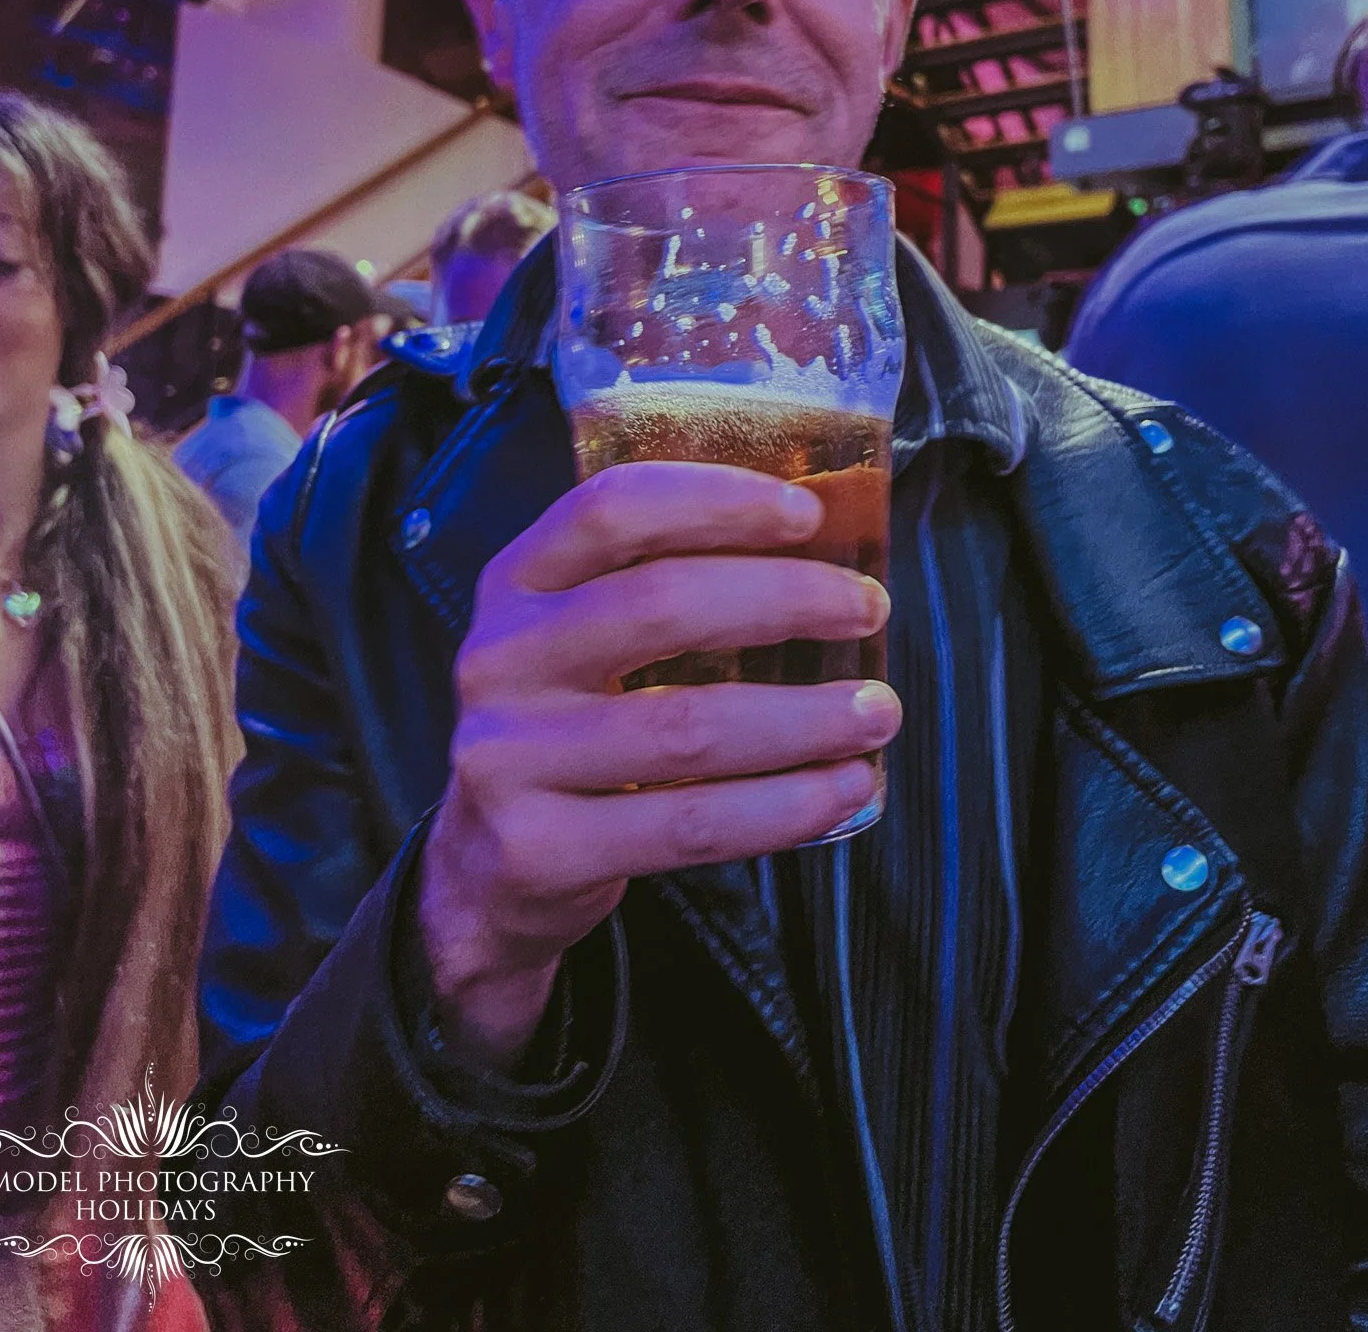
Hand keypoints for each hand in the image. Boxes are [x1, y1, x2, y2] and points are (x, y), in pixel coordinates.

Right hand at [418, 461, 898, 1069]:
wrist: (489, 866)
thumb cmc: (572, 726)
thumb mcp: (580, 637)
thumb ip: (660, 586)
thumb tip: (823, 551)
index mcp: (516, 584)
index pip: (610, 510)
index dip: (714, 501)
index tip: (806, 514)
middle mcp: (500, 660)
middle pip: (658, 605)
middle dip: (785, 599)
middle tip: (867, 607)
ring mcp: (510, 758)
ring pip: (687, 727)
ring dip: (805, 717)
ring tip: (878, 711)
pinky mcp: (542, 849)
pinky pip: (689, 823)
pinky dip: (783, 807)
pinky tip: (842, 789)